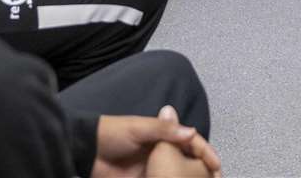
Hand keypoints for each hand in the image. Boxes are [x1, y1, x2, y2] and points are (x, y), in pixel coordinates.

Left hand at [92, 109, 220, 177]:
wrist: (84, 151)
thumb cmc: (110, 133)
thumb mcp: (137, 128)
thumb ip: (163, 130)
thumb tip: (191, 132)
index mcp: (162, 136)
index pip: (190, 142)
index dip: (205, 152)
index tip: (216, 165)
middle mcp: (160, 152)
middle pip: (187, 162)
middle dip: (202, 171)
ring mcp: (152, 169)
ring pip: (177, 175)